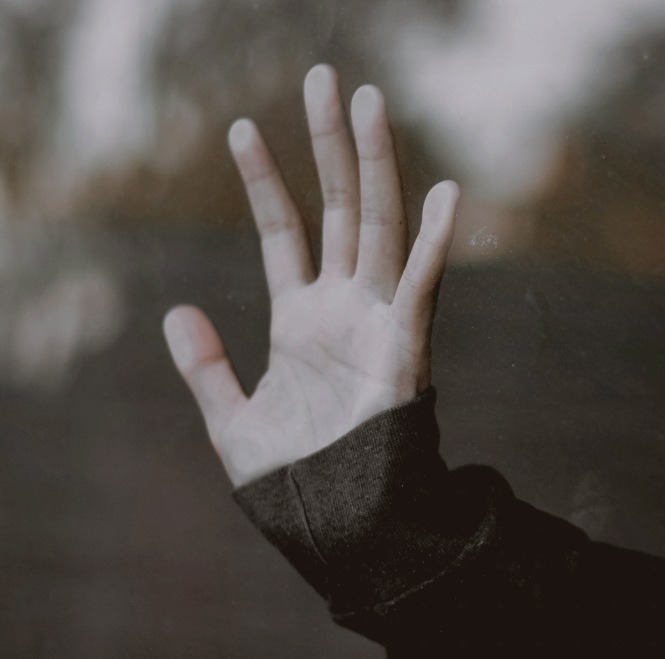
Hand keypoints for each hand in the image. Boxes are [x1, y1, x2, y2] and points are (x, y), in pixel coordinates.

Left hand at [164, 65, 457, 487]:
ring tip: (368, 102)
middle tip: (326, 78)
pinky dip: (434, 244)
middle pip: (339, 208)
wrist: (342, 531)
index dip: (265, 181)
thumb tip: (176, 311)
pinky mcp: (406, 349)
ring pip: (378, 228)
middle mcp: (344, 309)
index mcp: (302, 321)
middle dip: (329, 144)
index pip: (284, 232)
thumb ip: (205, 368)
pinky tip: (446, 194)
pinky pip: (422, 288)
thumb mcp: (232, 424)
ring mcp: (377, 322)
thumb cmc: (295, 487)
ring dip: (375, 166)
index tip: (242, 128)